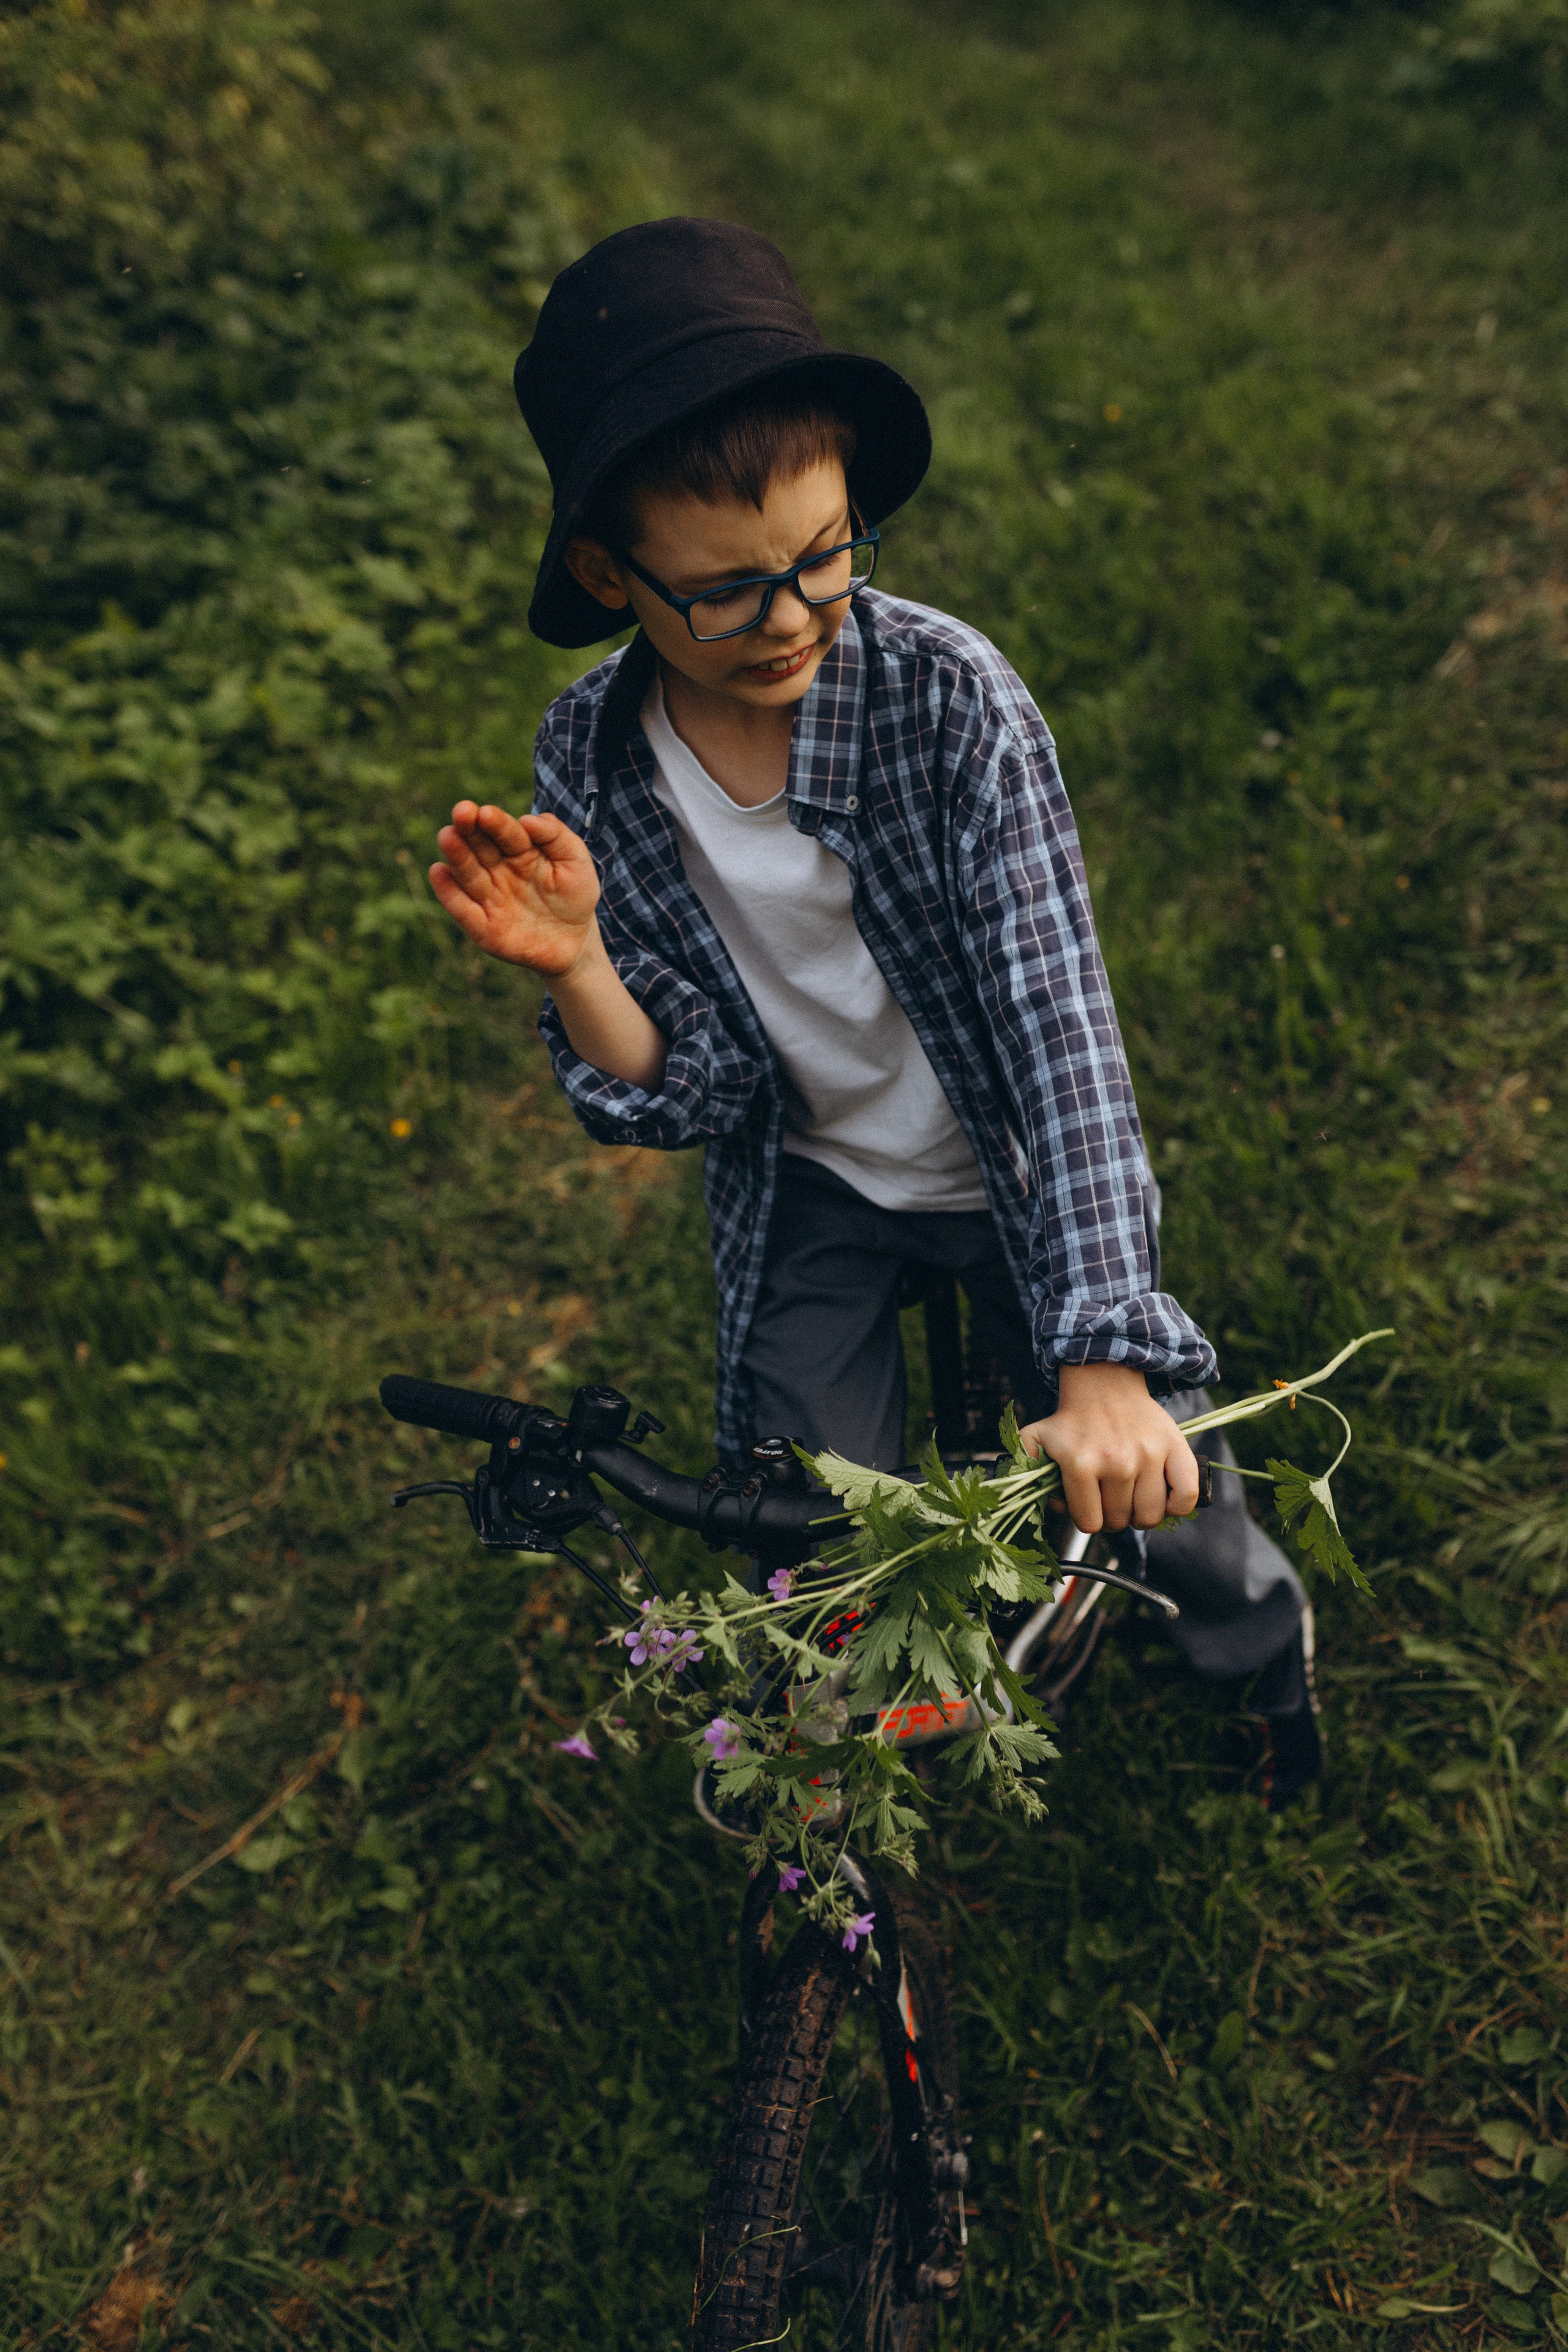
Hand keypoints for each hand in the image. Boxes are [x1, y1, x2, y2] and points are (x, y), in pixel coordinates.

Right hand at [430, 802, 599, 975]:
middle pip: (480, 847)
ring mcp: (488, 897)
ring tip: (448, 836)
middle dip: (469, 829)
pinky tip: (438, 872)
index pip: (506, 832)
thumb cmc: (575, 895)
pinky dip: (448, 892)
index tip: (485, 812)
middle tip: (462, 812)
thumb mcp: (576, 862)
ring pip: (468, 873)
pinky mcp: (481, 926)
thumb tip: (528, 820)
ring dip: (456, 855)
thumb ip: (556, 836)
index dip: (496, 822)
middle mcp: (498, 870)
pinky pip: (462, 908)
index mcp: (520, 850)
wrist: (575, 942)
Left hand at [1018, 1362, 1198, 1533]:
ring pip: (1150, 1516)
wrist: (1104, 1386)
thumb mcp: (1035, 1439)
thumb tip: (1050, 1506)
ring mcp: (1148, 1455)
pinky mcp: (1175, 1447)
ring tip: (1132, 1496)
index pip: (1089, 1524)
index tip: (1088, 1506)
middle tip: (1110, 1498)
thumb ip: (1026, 1472)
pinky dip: (1177, 1505)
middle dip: (1113, 1516)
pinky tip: (1162, 1495)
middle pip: (1120, 1522)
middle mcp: (1115, 1461)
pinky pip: (1185, 1497)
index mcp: (1080, 1463)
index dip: (1088, 1519)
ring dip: (1141, 1514)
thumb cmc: (1071, 1422)